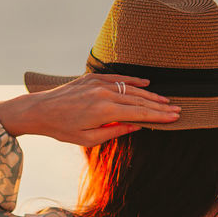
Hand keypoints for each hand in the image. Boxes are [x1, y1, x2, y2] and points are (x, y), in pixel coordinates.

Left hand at [0, 73, 180, 145]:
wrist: (39, 110)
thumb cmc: (62, 129)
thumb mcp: (89, 139)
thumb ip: (115, 131)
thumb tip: (138, 126)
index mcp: (105, 111)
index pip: (140, 114)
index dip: (159, 116)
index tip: (175, 118)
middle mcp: (104, 94)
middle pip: (140, 100)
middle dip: (160, 106)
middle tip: (178, 109)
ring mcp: (98, 83)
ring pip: (131, 89)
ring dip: (150, 95)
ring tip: (166, 100)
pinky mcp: (92, 78)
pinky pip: (118, 78)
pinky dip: (133, 81)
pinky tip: (146, 83)